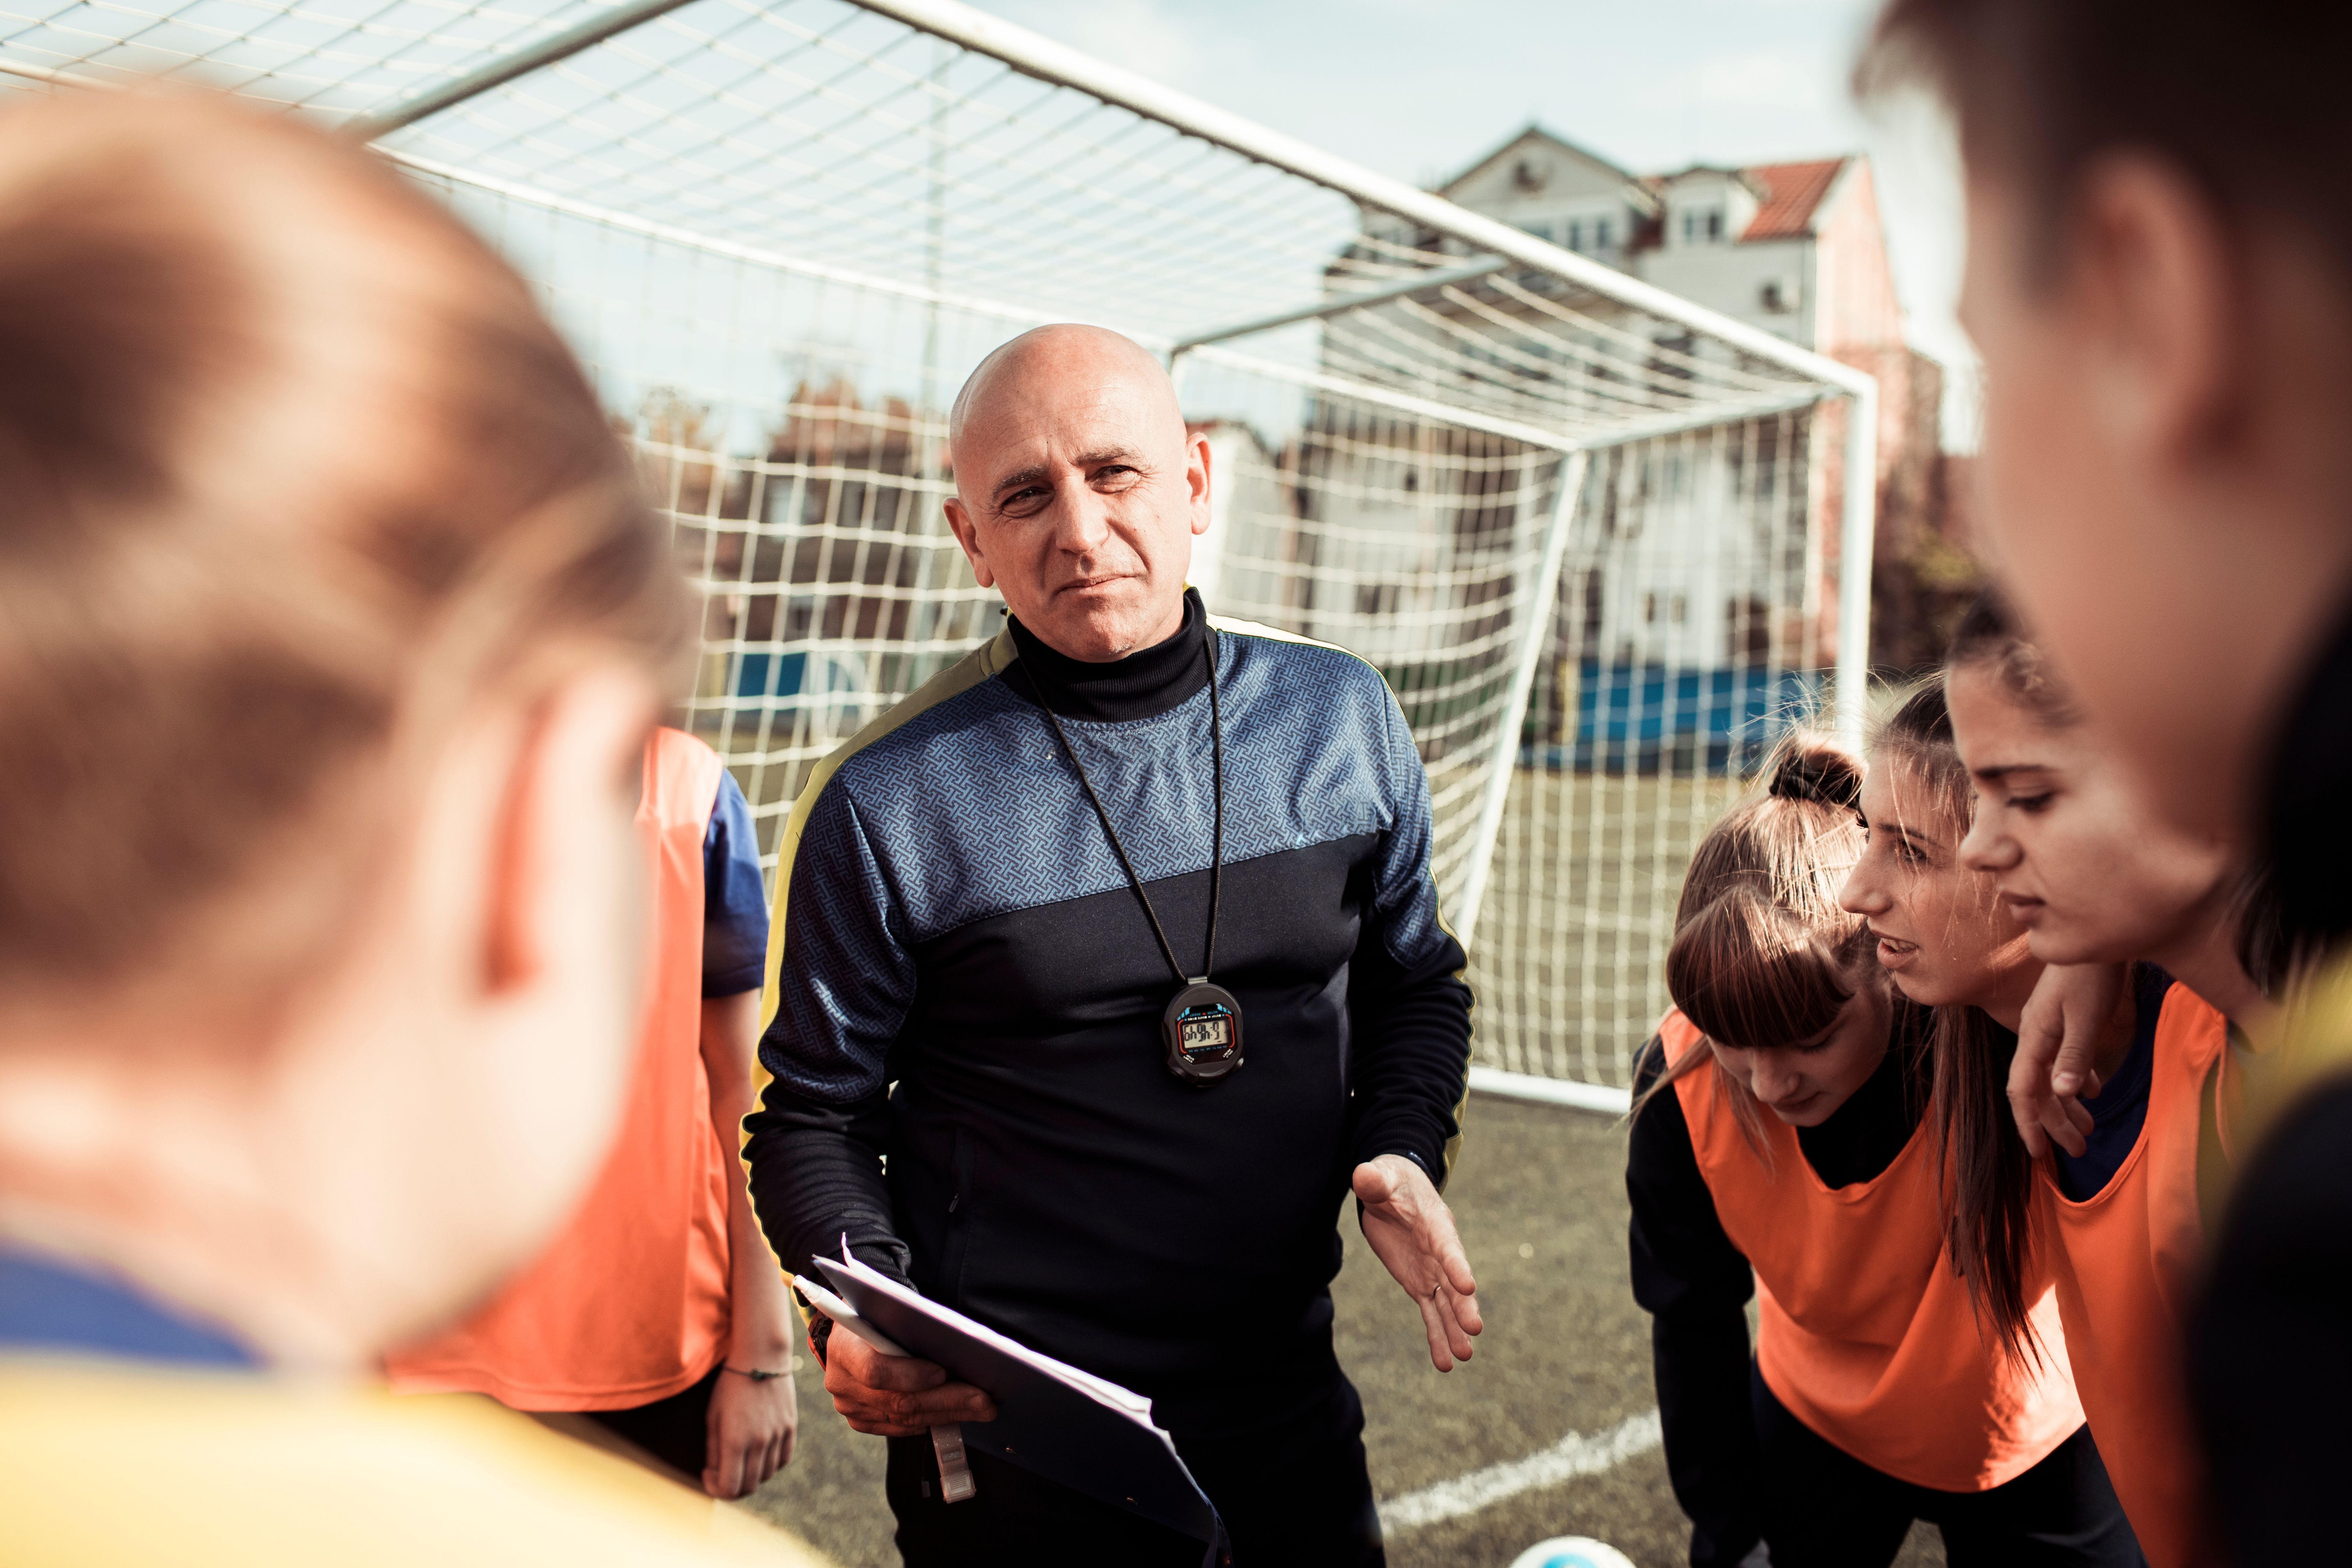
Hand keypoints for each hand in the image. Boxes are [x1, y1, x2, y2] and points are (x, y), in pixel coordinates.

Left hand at [703, 1363, 795, 1499]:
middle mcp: (759, 1442)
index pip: (729, 1488)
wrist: (760, 1357)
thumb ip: (713, 1450)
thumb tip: (715, 1474)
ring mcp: (778, 1435)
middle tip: (722, 1471)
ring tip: (740, 1458)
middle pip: (749, 1486)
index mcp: (735, 1441)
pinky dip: (770, 1464)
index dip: (715, 1489)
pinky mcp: (790, 1427)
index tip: (708, 1474)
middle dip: (732, 1486)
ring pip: (766, 1475)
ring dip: (751, 1474)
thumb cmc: (729, 1386)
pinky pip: (782, 1459)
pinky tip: (759, 1452)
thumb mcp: (712, 1417)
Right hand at [823, 1324, 996, 1436]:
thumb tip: (957, 1345)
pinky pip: (899, 1427)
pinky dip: (929, 1421)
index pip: (875, 1371)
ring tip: (980, 1409)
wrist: (849, 1332)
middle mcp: (842, 1382)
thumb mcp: (887, 1309)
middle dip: (947, 1400)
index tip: (943, 1373)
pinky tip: (954, 1415)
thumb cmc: (876, 1314)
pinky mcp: (860, 1420)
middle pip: (898, 1400)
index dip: (911, 1375)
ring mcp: (849, 1405)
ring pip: (904, 1418)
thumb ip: (910, 1327)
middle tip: (983, 1400)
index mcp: (844, 1347)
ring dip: (947, 1414)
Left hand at [1353, 1153, 1481, 1370]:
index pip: (1448, 1247)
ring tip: (1464, 1356)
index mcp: (1436, 1225)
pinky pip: (1430, 1312)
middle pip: (1454, 1282)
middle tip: (1474, 1329)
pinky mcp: (1419, 1284)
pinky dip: (1437, 1335)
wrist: (1393, 1192)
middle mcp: (1440, 1253)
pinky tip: (1444, 1362)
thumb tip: (1362, 1175)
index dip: (1457, 1265)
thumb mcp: (1382, 1177)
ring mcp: (1432, 1272)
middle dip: (1463, 1305)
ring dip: (1454, 1329)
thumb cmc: (1391, 1181)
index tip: (1468, 1286)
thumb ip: (1375, 1180)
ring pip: (1446, 1304)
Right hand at [2011, 963, 2120, 1158]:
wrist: (2096, 934)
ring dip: (2067, 1105)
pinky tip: (2092, 1091)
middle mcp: (2035, 1034)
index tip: (2039, 1153)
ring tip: (2088, 1129)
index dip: (2029, 1122)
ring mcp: (2047, 1026)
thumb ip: (2075, 1054)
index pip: (2023, 1089)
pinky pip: (2064, 1059)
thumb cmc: (2090, 974)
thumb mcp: (2087, 1016)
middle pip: (2039, 1088)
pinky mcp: (2063, 1018)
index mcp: (2034, 1035)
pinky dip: (2076, 1079)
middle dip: (2055, 1123)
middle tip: (2079, 1149)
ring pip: (2051, 1075)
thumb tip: (2063, 1094)